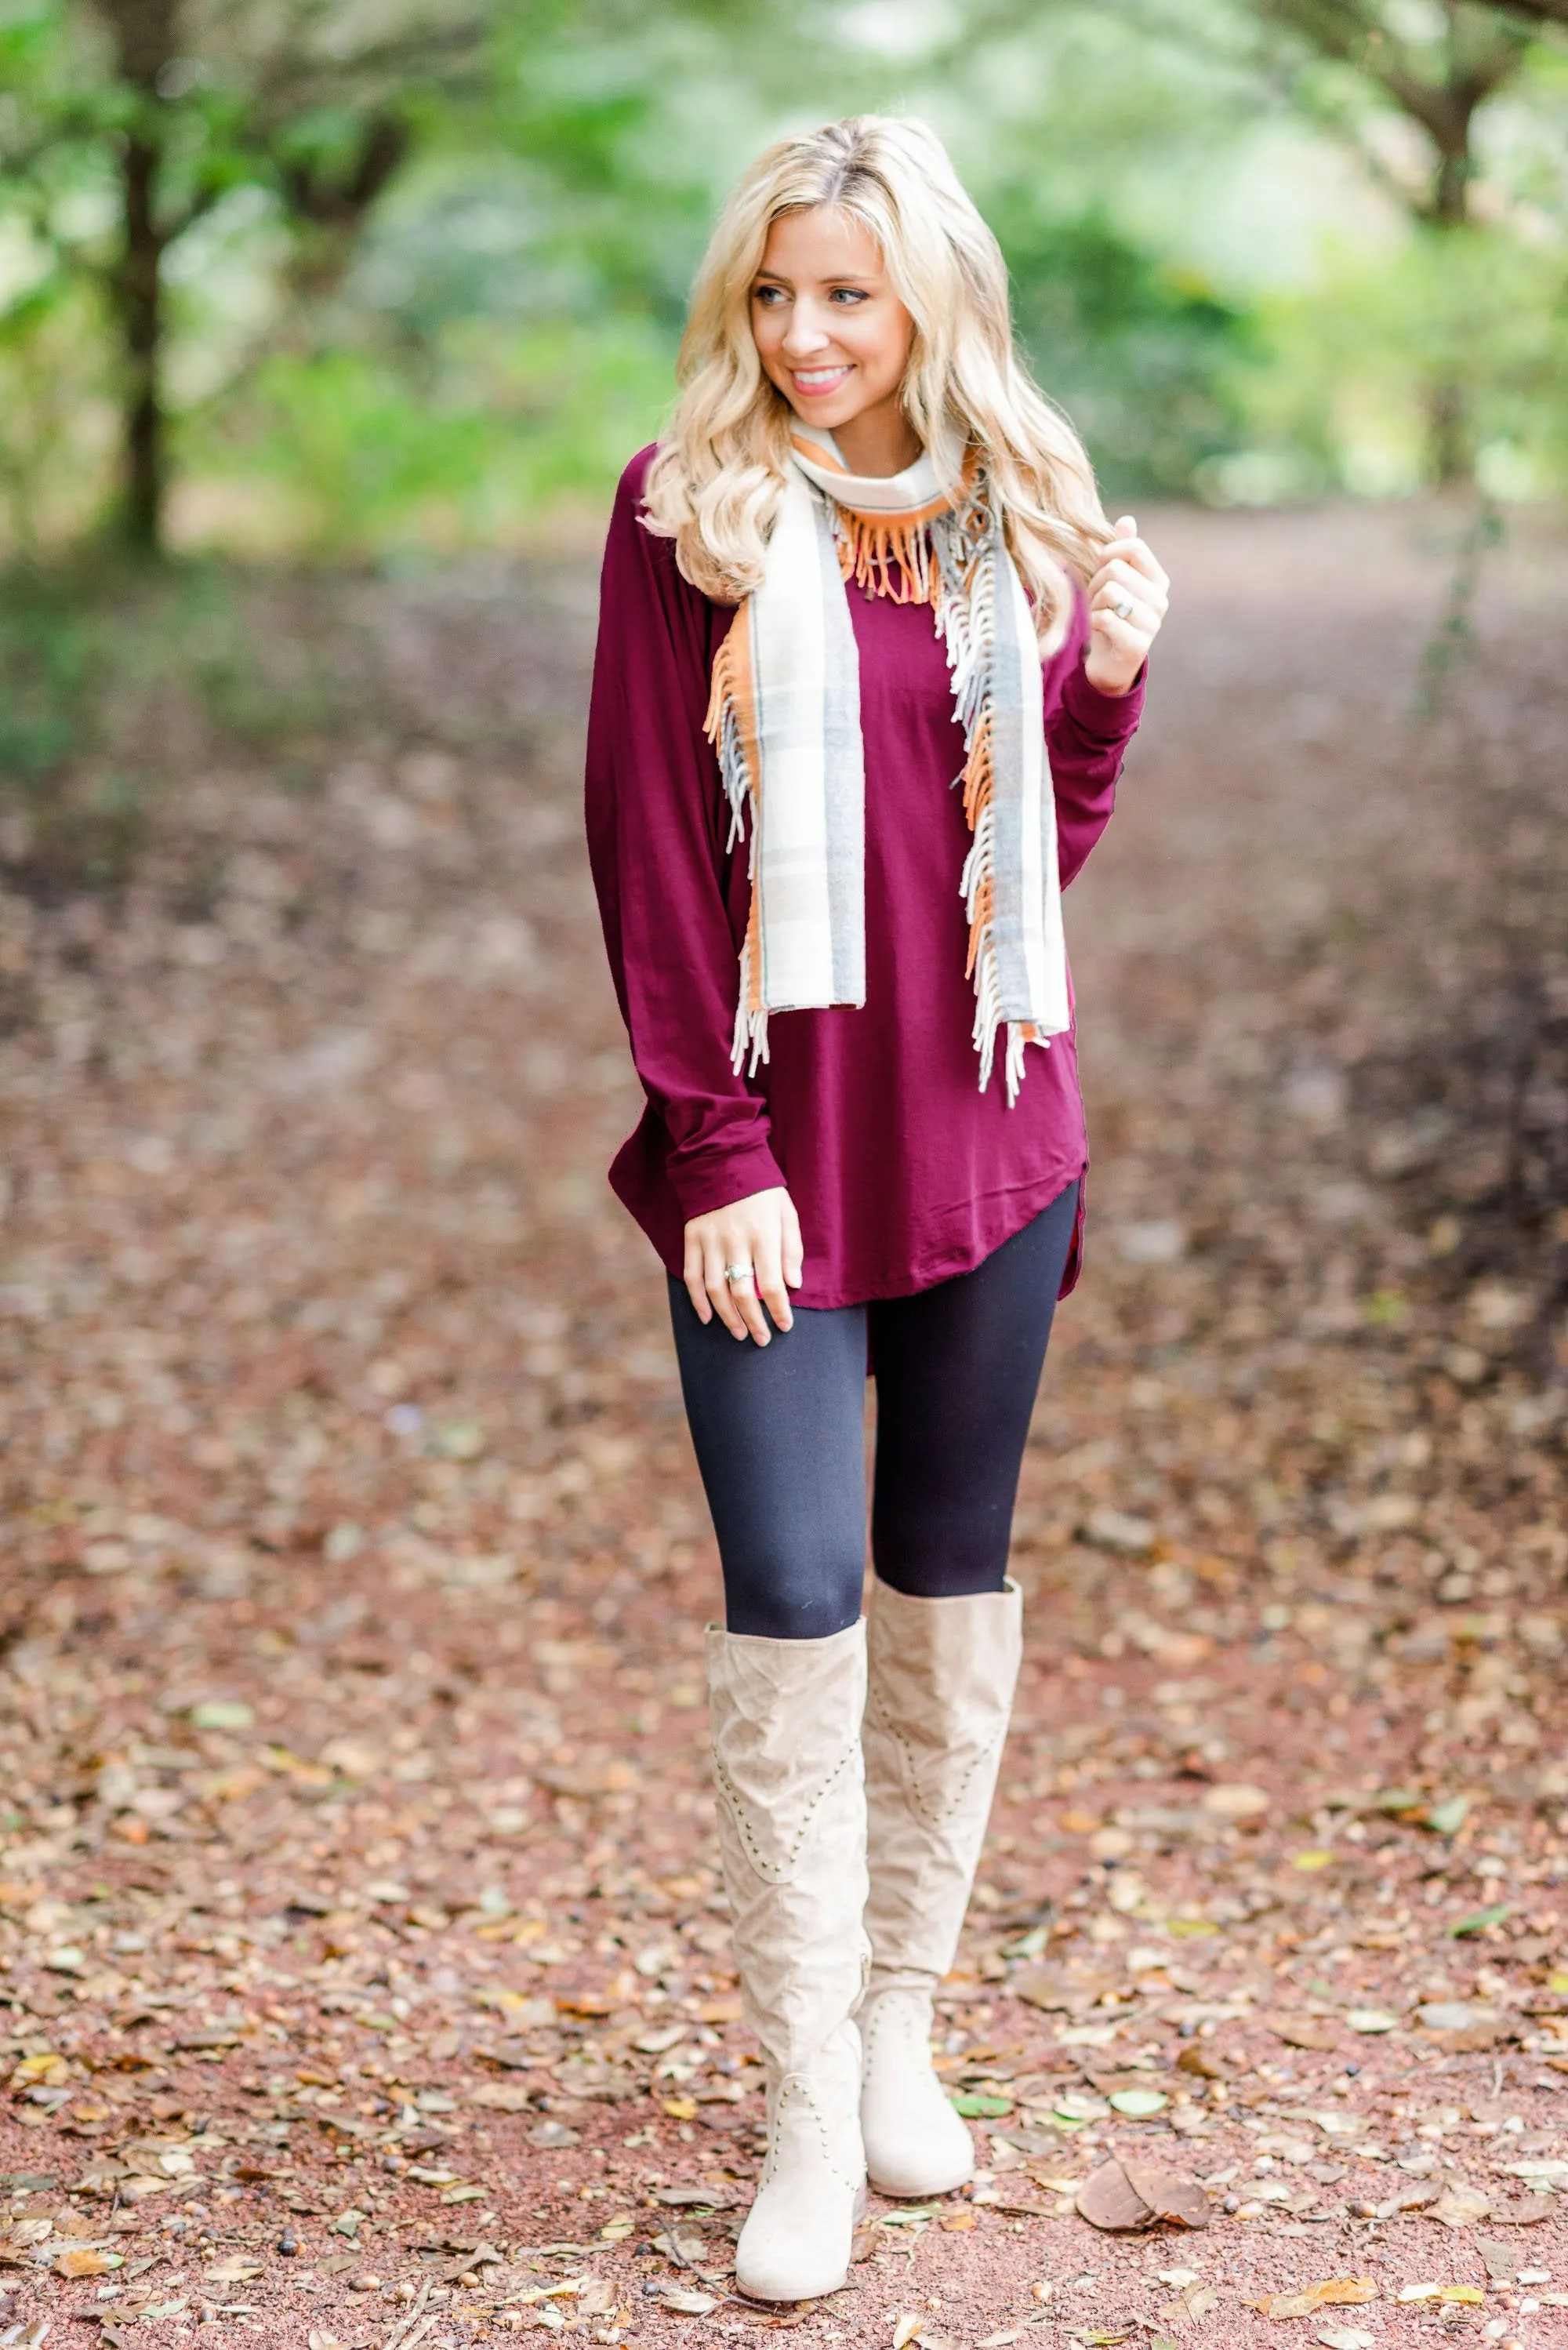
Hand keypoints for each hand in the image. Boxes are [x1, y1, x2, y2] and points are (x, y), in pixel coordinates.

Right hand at [683, 1185, 802, 1343]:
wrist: (723, 1159)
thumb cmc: (763, 1190)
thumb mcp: (787, 1213)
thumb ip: (792, 1249)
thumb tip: (794, 1285)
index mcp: (763, 1234)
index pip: (771, 1283)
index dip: (778, 1310)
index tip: (785, 1326)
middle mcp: (735, 1240)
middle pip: (742, 1292)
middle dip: (754, 1321)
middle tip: (762, 1339)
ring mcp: (710, 1240)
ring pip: (715, 1289)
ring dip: (727, 1317)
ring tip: (739, 1334)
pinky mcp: (692, 1238)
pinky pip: (691, 1276)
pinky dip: (697, 1300)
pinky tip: (707, 1317)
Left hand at [1084, 515, 1168, 696]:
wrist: (1109, 663)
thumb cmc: (1110, 615)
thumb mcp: (1115, 580)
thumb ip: (1122, 551)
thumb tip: (1127, 520)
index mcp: (1158, 580)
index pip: (1135, 547)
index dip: (1108, 554)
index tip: (1101, 570)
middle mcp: (1160, 600)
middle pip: (1116, 569)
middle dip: (1096, 584)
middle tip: (1098, 601)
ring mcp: (1152, 624)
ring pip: (1109, 592)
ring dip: (1094, 604)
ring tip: (1099, 615)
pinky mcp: (1137, 645)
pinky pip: (1104, 618)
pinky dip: (1092, 622)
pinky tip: (1099, 631)